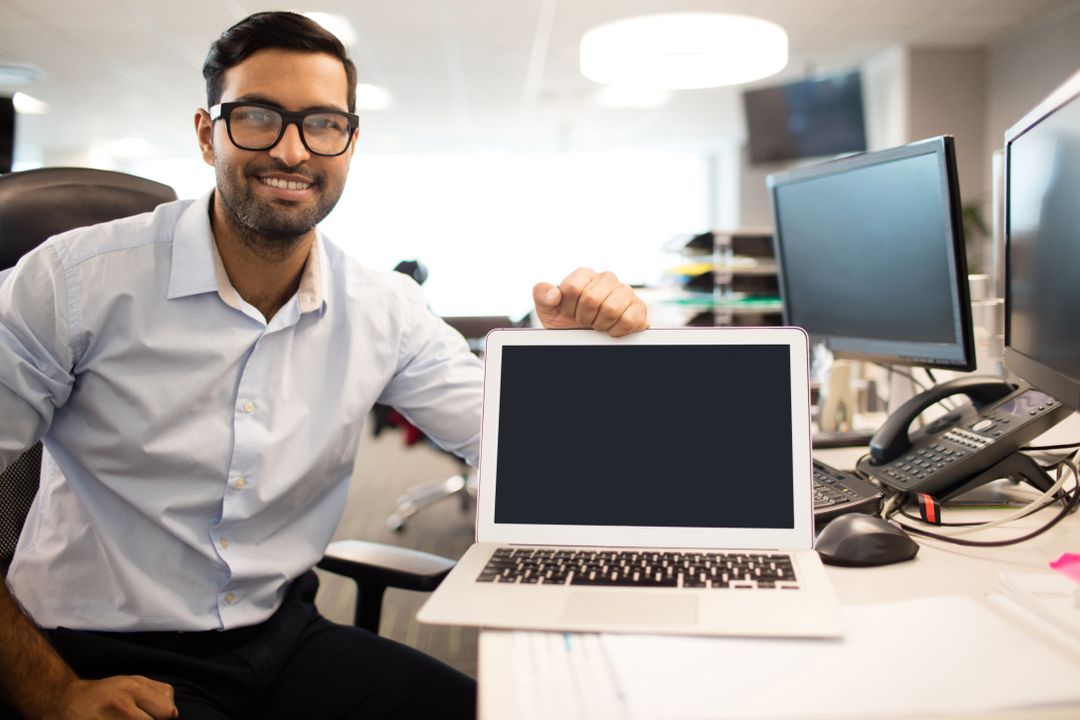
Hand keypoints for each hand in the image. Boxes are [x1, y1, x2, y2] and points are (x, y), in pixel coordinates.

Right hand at [50, 677, 177, 719]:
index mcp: (132, 688)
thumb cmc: (103, 694)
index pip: (167, 712)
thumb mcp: (132, 682)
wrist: (63, 701)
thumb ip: (158, 693)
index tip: (152, 716)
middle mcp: (120, 705)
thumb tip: (174, 713)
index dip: (162, 717)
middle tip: (136, 718)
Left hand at [533, 268, 648, 337]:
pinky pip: (628, 320)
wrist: (586, 337)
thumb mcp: (548, 310)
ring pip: (611, 309)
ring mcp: (625, 291)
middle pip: (591, 299)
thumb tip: (554, 295)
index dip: (569, 307)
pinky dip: (617, 330)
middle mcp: (607, 278)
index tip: (570, 312)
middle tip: (585, 320)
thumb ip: (542, 295)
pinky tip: (612, 328)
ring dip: (601, 324)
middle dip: (584, 317)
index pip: (572, 288)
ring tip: (598, 323)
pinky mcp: (639, 307)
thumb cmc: (568, 322)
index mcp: (585, 275)